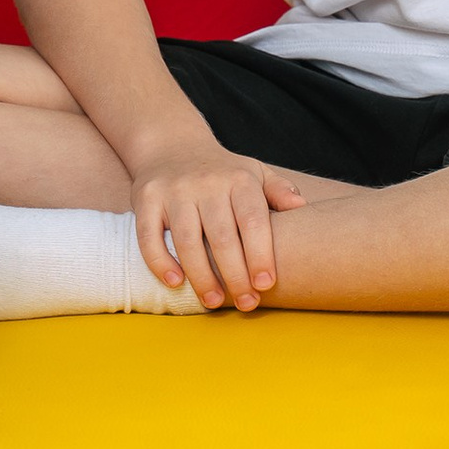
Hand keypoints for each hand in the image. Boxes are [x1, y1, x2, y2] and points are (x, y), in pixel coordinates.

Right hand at [129, 136, 307, 310]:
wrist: (172, 145)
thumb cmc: (222, 171)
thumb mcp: (254, 173)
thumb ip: (278, 191)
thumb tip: (302, 207)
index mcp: (238, 179)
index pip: (252, 219)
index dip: (260, 254)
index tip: (266, 284)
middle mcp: (206, 183)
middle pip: (222, 237)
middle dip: (235, 276)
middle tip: (246, 304)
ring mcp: (174, 191)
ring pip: (187, 241)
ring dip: (202, 277)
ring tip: (214, 302)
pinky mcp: (146, 198)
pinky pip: (149, 236)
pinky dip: (160, 262)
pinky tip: (175, 282)